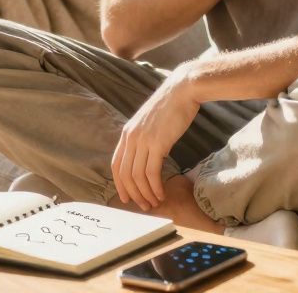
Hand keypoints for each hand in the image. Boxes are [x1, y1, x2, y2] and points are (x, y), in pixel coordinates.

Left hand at [111, 71, 200, 210]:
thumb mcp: (150, 124)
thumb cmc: (170, 107)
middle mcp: (131, 138)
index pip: (116, 164)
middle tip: (142, 206)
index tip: (126, 197)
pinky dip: (155, 186)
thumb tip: (149, 159)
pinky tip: (161, 193)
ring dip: (145, 193)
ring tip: (154, 203)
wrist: (182, 91)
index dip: (119, 184)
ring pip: (137, 176)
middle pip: (125, 174)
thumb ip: (145, 139)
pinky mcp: (157, 143)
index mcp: (127, 134)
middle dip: (132, 193)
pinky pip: (152, 172)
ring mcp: (143, 140)